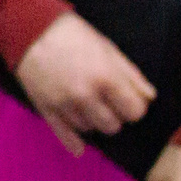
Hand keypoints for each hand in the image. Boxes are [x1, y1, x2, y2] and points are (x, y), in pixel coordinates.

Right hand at [13, 13, 154, 153]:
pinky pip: (64, 134)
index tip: (130, 100)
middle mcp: (85, 96)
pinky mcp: (46, 109)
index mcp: (106, 78)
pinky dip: (74, 143)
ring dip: (93, 120)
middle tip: (109, 103)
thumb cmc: (73, 36)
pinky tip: (80, 149)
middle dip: (115, 116)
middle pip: (113, 126)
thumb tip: (149, 97)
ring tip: (89, 106)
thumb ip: (131, 75)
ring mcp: (64, 105)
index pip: (134, 112)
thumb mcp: (109, 49)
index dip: (135, 107)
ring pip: (90, 129)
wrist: (31, 31)